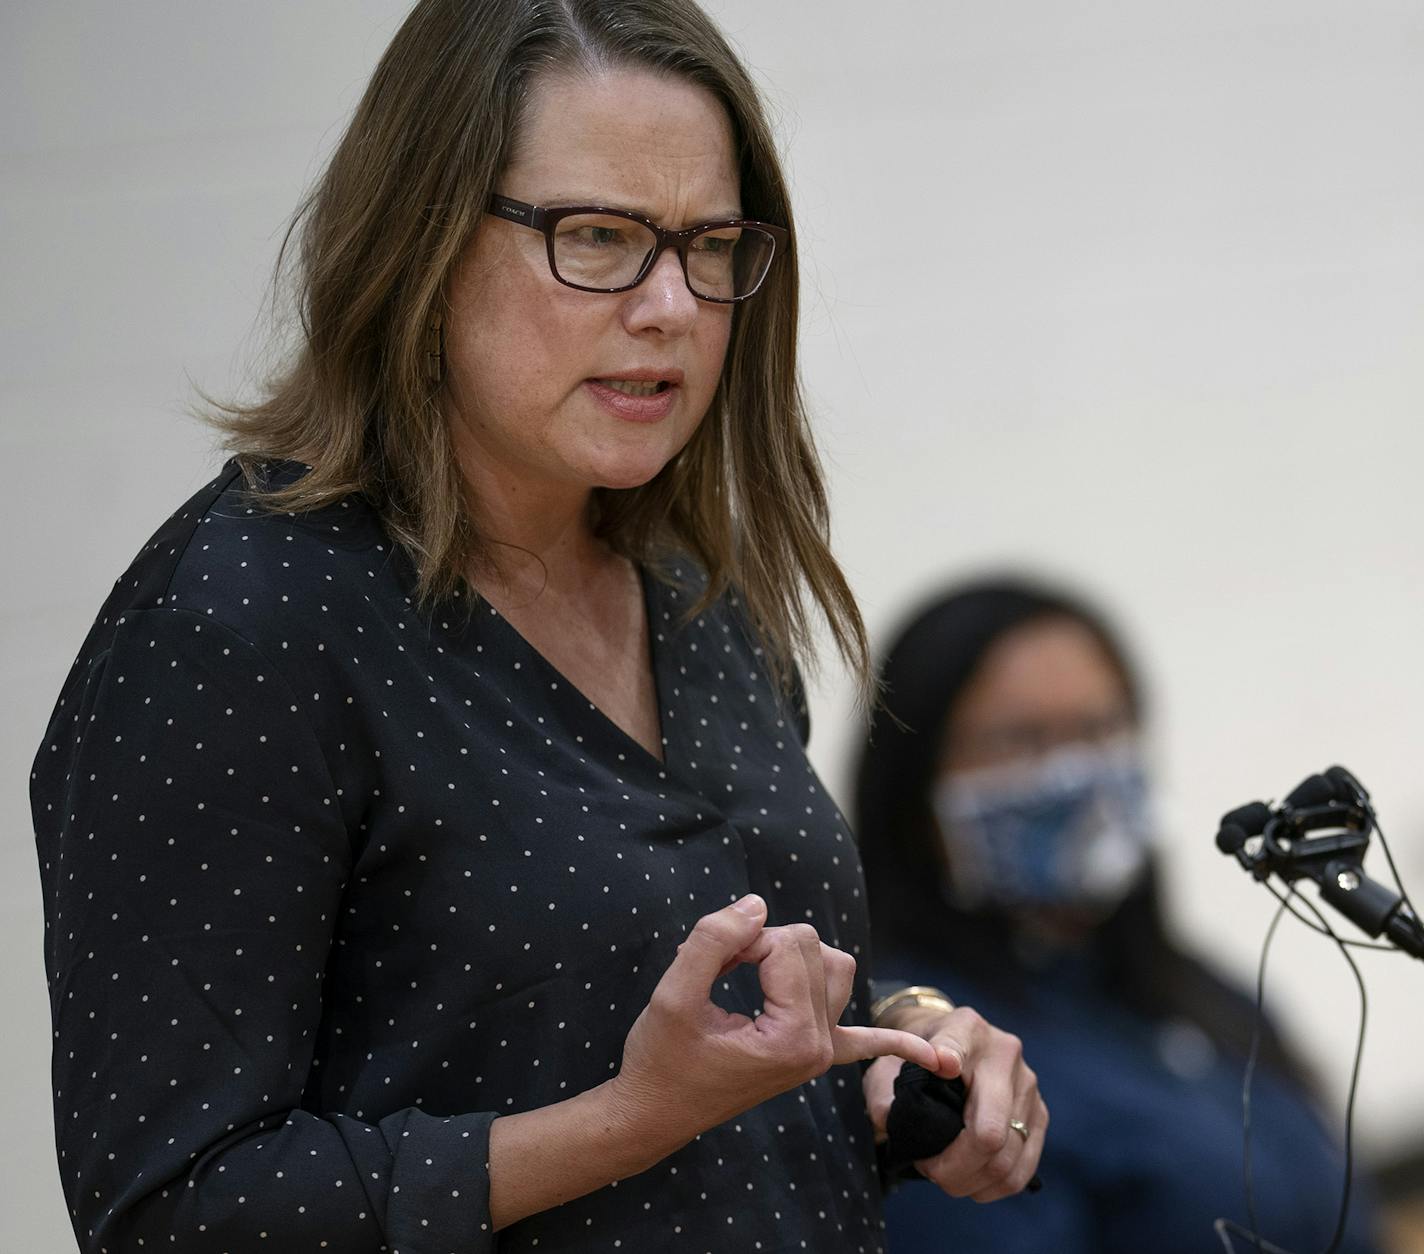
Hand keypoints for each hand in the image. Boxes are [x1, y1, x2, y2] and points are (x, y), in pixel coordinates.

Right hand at [609, 895, 939, 1150]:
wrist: (652, 1113)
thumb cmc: (658, 1058)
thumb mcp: (673, 994)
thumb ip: (714, 940)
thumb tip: (758, 904)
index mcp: (794, 1037)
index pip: (788, 943)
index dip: (740, 939)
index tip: (705, 964)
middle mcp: (818, 1046)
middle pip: (812, 946)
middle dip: (761, 943)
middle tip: (716, 968)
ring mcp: (820, 1053)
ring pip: (835, 966)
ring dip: (794, 957)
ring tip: (746, 972)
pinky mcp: (813, 1056)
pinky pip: (869, 1043)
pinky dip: (901, 1045)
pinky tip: (942, 1062)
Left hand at [863, 1006, 1045, 1200]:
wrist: (952, 1041)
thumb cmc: (918, 1054)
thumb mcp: (892, 1058)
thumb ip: (881, 1088)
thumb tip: (886, 1120)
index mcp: (964, 1028)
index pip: (957, 1047)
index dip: (949, 1061)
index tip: (942, 1068)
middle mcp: (1004, 1053)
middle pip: (989, 1132)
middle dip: (954, 1167)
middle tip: (929, 1170)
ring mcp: (1028, 1085)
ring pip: (1008, 1158)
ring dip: (972, 1181)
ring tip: (946, 1177)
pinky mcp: (1040, 1113)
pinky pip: (1023, 1167)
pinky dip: (995, 1186)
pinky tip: (972, 1183)